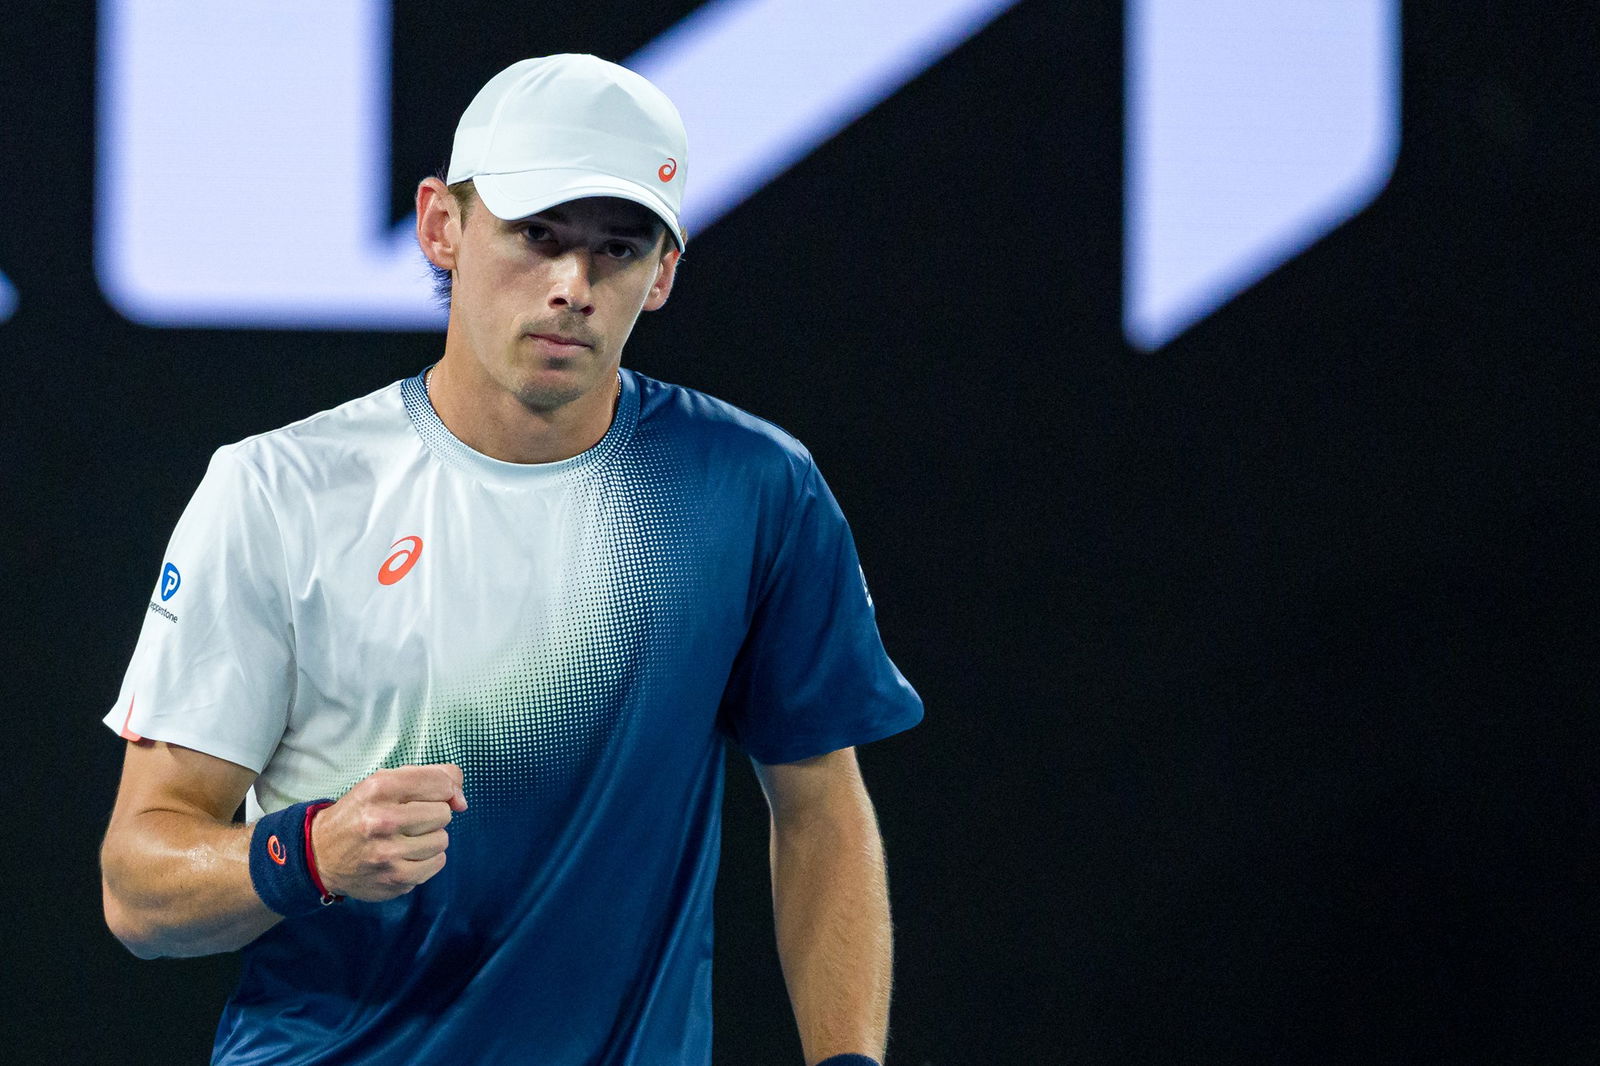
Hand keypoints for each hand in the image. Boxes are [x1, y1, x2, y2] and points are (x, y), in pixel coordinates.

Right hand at [308, 763, 467, 900]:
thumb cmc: (361, 813)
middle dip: (432, 814)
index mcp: (380, 788)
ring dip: (430, 838)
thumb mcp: (385, 782)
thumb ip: (431, 777)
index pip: (440, 782)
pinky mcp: (394, 879)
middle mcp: (383, 820)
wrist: (320, 855)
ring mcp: (388, 854)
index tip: (431, 795)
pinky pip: (437, 864)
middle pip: (444, 813)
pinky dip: (427, 859)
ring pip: (443, 840)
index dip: (444, 788)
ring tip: (406, 838)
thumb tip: (462, 801)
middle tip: (408, 820)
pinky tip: (406, 855)